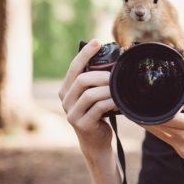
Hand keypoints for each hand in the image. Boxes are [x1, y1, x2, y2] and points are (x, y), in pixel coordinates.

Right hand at [58, 39, 116, 153]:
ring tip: (118, 89)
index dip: (85, 54)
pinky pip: (98, 108)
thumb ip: (95, 82)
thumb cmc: (97, 114)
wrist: (95, 141)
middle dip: (102, 75)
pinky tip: (118, 102)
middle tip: (116, 76)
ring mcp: (72, 114)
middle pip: (82, 79)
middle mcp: (65, 100)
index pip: (74, 67)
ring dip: (107, 89)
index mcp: (67, 90)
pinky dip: (110, 102)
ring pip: (90, 94)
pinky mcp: (82, 124)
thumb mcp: (93, 95)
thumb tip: (112, 61)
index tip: (97, 42)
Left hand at [144, 99, 183, 179]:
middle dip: (146, 120)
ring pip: (162, 136)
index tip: (142, 106)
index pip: (166, 118)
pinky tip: (162, 128)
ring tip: (142, 117)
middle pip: (160, 128)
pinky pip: (171, 143)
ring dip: (152, 127)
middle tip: (135, 110)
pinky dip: (164, 134)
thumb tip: (180, 96)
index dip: (152, 113)